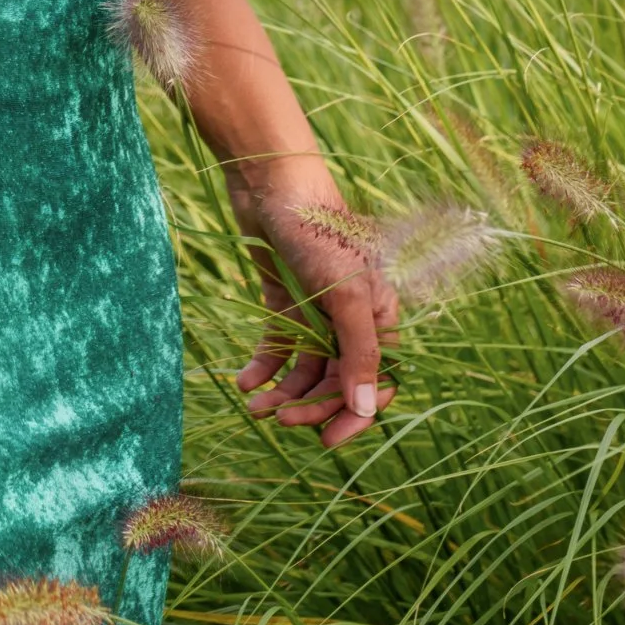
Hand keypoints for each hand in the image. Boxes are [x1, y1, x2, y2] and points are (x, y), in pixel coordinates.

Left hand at [227, 157, 398, 449]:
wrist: (272, 185)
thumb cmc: (319, 234)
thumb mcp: (346, 296)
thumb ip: (359, 353)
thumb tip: (367, 410)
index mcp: (379, 316)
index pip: (378, 382)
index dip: (355, 414)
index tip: (326, 440)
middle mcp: (350, 318)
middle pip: (337, 380)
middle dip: (312, 405)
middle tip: (280, 421)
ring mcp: (316, 310)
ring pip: (305, 369)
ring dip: (284, 393)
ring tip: (256, 408)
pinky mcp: (284, 300)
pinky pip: (278, 346)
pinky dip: (263, 367)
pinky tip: (246, 383)